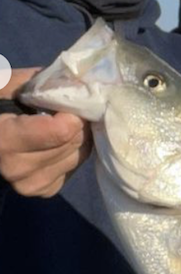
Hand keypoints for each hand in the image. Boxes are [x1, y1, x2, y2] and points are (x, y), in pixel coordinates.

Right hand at [0, 69, 92, 197]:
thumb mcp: (8, 84)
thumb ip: (43, 82)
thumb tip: (80, 82)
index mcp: (4, 140)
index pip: (61, 131)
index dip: (72, 111)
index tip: (68, 99)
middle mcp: (16, 168)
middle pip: (73, 140)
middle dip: (77, 121)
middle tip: (68, 108)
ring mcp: (31, 184)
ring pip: (79, 154)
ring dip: (78, 135)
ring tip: (63, 123)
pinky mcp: (44, 190)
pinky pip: (75, 166)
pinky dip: (74, 150)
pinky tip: (59, 141)